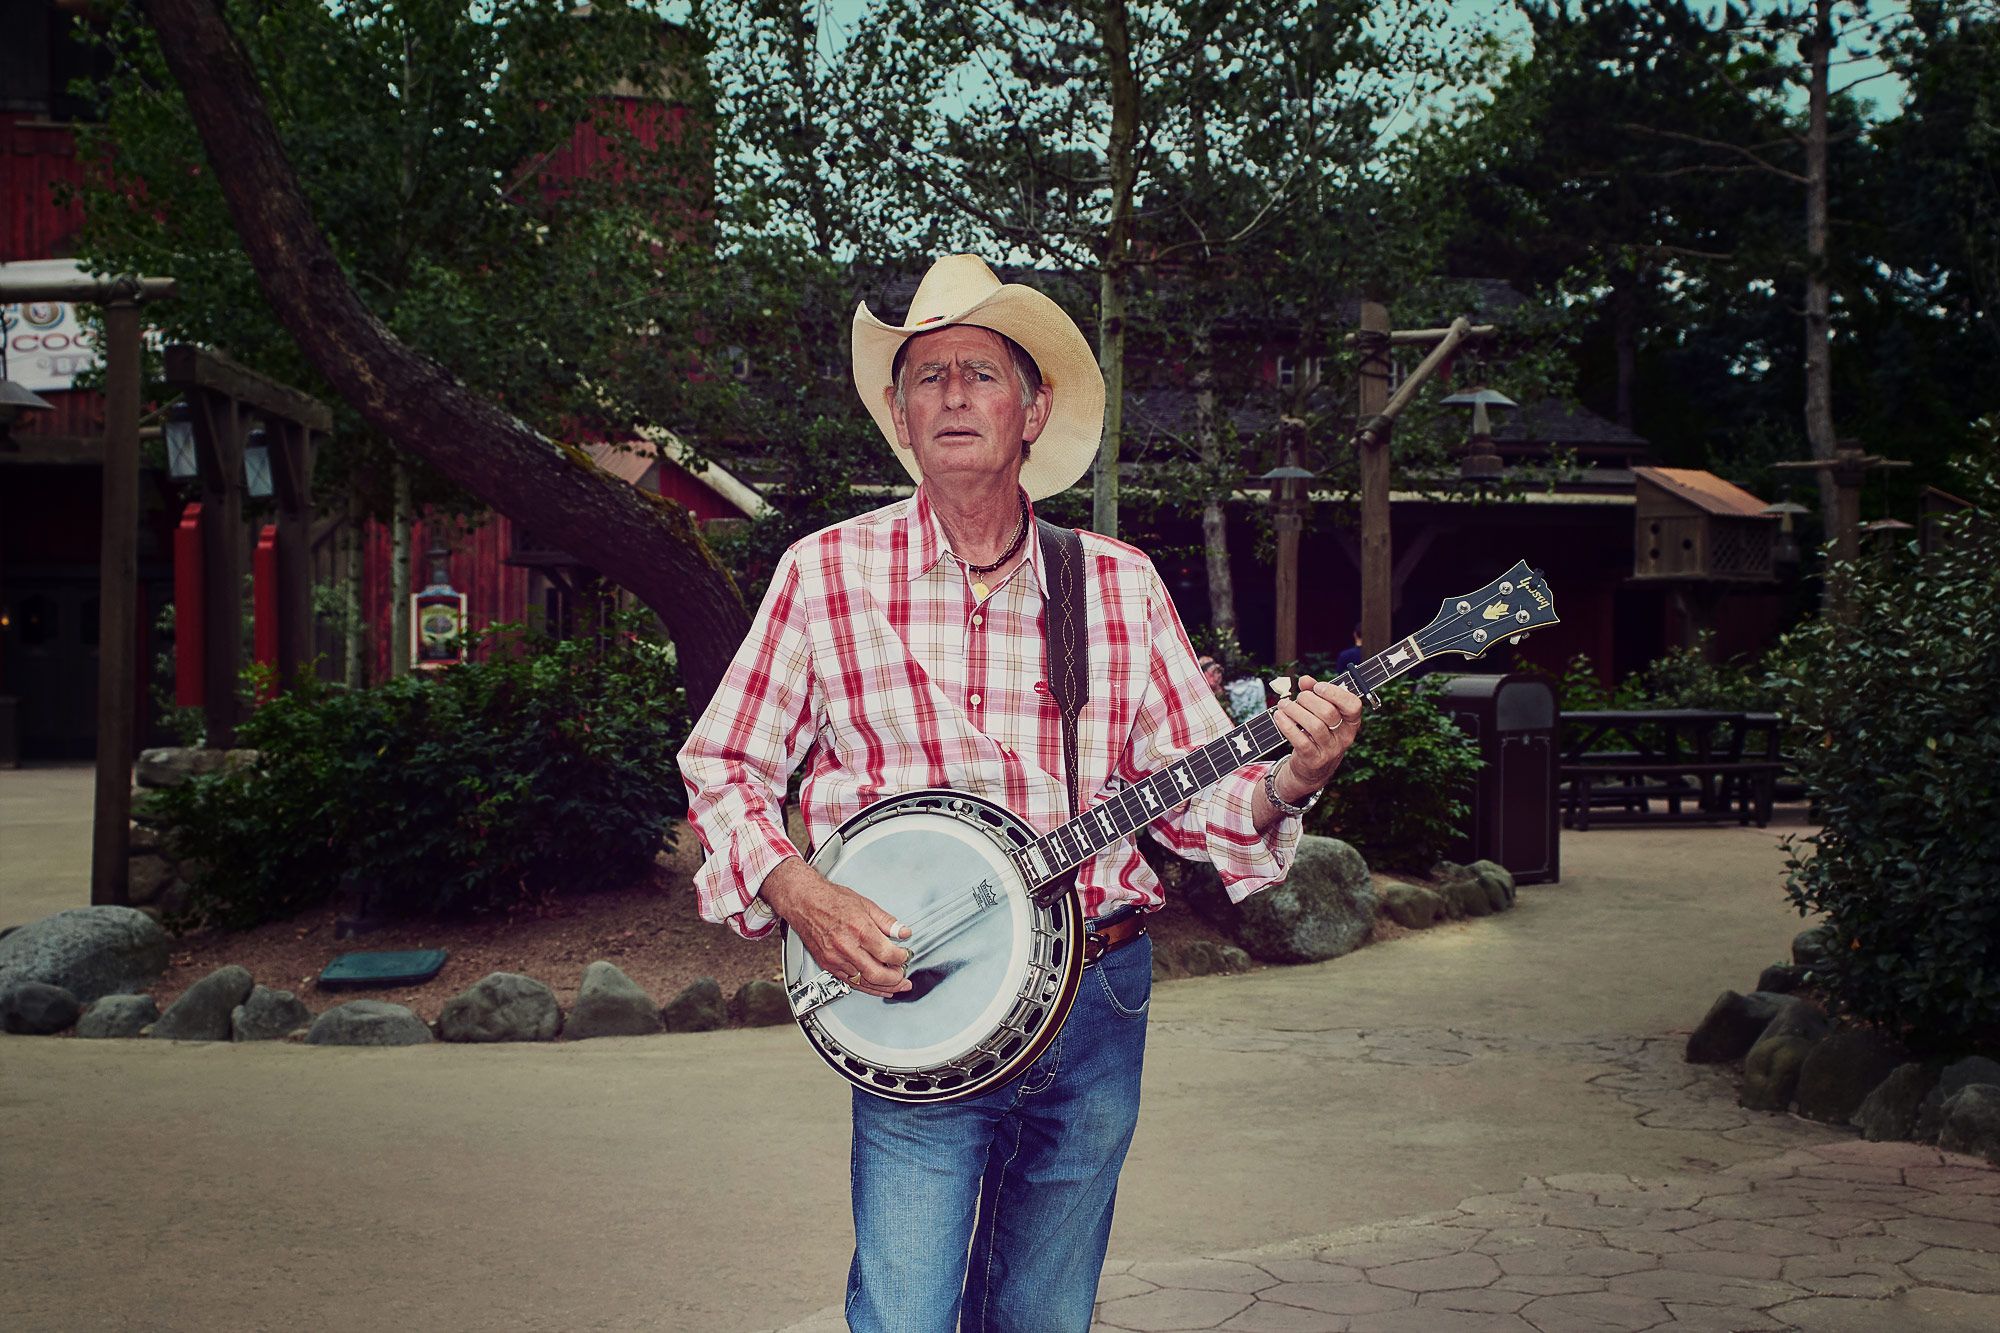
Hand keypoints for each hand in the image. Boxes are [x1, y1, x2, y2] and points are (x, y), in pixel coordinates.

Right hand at [760, 857, 912, 996]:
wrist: (804, 902)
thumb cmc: (830, 900)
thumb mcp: (865, 904)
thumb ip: (887, 922)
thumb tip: (904, 932)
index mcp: (859, 929)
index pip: (888, 954)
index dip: (901, 958)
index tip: (905, 956)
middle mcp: (847, 947)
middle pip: (877, 974)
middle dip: (895, 979)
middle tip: (903, 978)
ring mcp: (835, 958)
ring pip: (864, 982)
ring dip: (882, 987)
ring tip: (895, 988)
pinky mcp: (827, 965)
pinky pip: (850, 982)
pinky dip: (865, 986)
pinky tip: (875, 987)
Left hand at [1271, 674, 1363, 800]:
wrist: (1312, 769)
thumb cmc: (1317, 734)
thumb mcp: (1321, 714)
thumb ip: (1315, 694)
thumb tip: (1305, 680)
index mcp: (1351, 722)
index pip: (1353, 705)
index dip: (1335, 693)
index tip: (1318, 686)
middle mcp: (1344, 737)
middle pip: (1329, 713)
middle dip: (1309, 700)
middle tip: (1298, 698)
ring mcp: (1330, 750)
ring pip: (1314, 726)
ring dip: (1295, 711)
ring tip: (1284, 705)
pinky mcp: (1314, 759)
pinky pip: (1301, 740)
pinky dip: (1287, 726)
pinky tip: (1279, 716)